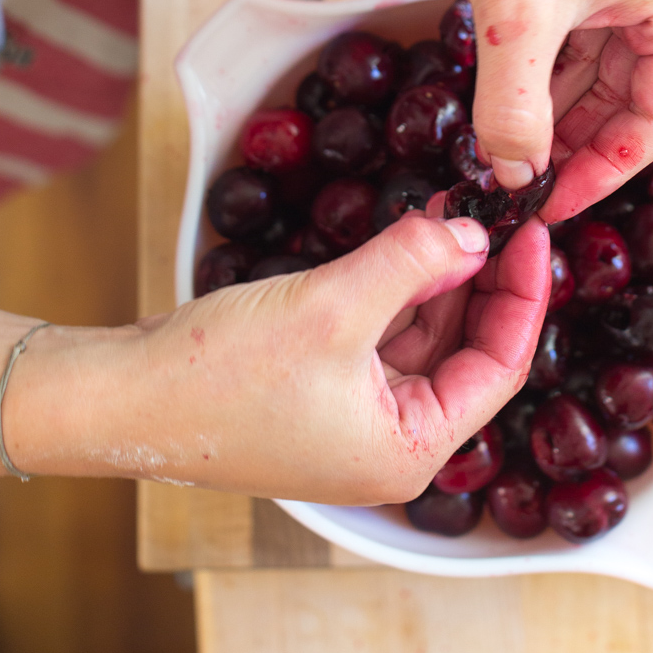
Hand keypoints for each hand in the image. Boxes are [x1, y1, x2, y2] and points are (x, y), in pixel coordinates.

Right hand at [0, 213, 548, 498]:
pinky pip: (380, 330)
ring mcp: (353, 414)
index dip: (523, 293)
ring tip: (450, 204)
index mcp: (409, 448)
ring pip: (422, 334)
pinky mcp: (320, 385)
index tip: (533, 230)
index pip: (500, 366)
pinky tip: (404, 233)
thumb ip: (413, 263)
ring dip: (436, 271)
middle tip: (493, 206)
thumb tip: (472, 232)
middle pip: (465, 349)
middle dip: (479, 274)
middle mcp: (389, 439)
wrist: (120, 397)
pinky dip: (395, 283)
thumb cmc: (220, 377)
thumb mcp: (333, 307)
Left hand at [275, 0, 652, 222]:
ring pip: (601, 58)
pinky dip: (544, 55)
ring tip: (496, 137)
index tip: (546, 205)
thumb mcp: (514, 15)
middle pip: (632, 91)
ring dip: (552, 98)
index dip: (601, 172)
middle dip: (573, 137)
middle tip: (513, 178)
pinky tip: (500, 80)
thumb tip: (511, 176)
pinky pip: (581, 20)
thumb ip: (514, 110)